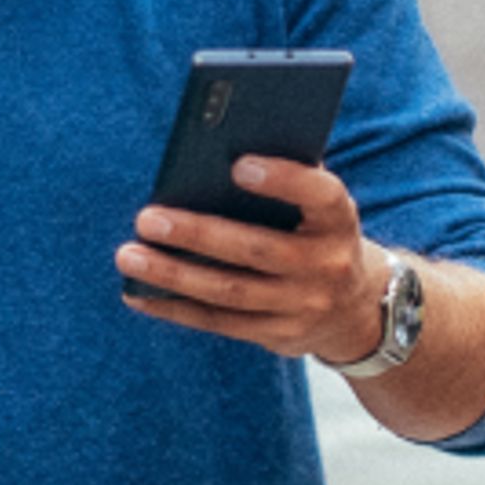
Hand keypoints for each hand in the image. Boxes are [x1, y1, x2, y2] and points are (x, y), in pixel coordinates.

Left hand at [116, 154, 388, 362]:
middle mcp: (325, 265)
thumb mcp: (317, 205)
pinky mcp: (278, 335)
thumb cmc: (315, 231)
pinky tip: (137, 294)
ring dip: (173, 275)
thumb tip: (214, 149)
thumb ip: (283, 178)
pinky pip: (219, 322)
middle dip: (197, 234)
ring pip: (230, 291)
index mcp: (338, 219)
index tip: (238, 165)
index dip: (283, 180)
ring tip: (128, 256)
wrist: (356, 306)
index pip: (320, 195)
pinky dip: (174, 308)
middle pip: (257, 250)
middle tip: (147, 218)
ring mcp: (302, 306)